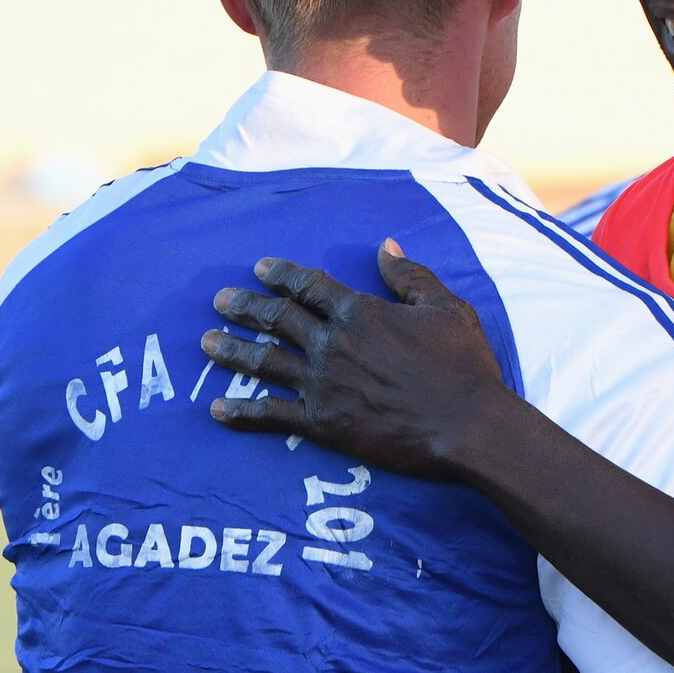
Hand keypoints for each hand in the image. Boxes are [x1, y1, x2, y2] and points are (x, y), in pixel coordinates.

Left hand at [201, 241, 512, 478]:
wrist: (467, 426)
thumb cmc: (463, 366)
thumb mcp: (447, 308)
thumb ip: (410, 276)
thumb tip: (385, 246)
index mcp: (360, 312)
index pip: (310, 286)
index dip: (282, 274)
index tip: (260, 268)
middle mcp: (332, 344)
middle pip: (277, 318)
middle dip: (245, 306)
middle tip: (220, 300)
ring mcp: (323, 385)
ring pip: (264, 362)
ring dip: (232, 350)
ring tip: (206, 343)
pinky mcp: (322, 424)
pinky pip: (272, 415)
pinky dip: (242, 411)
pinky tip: (217, 408)